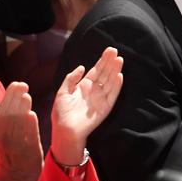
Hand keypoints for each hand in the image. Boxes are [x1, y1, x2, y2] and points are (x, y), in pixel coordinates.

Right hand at [0, 81, 42, 180]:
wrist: (19, 173)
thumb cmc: (10, 148)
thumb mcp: (1, 133)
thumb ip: (1, 117)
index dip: (7, 98)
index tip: (15, 83)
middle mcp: (1, 140)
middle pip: (6, 117)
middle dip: (14, 99)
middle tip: (22, 85)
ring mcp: (14, 148)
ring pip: (16, 126)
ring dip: (20, 110)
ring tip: (26, 96)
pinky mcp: (29, 153)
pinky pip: (28, 139)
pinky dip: (29, 127)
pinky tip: (31, 114)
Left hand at [50, 47, 123, 165]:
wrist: (65, 130)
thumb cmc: (61, 114)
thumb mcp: (62, 92)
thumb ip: (71, 79)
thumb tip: (81, 67)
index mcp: (85, 86)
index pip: (97, 70)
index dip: (102, 61)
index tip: (109, 50)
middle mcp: (95, 90)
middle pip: (105, 73)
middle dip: (110, 62)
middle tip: (115, 51)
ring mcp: (101, 98)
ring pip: (110, 81)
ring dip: (115, 70)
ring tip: (119, 59)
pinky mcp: (106, 106)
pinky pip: (113, 94)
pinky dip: (117, 85)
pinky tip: (119, 75)